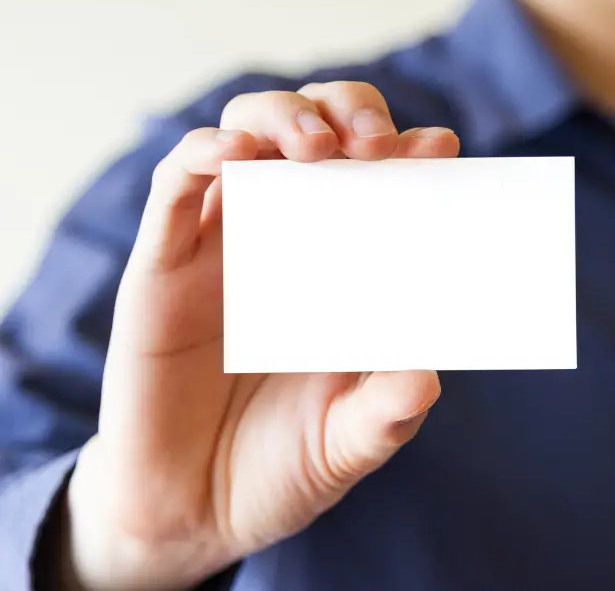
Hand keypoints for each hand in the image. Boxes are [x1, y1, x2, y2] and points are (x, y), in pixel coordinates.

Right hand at [62, 82, 459, 589]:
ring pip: (244, 136)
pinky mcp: (161, 266)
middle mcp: (283, 246)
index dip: (407, 156)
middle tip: (373, 142)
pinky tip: (235, 154)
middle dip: (345, 113)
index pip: (375, 187)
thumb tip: (428, 376)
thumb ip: (387, 413)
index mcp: (337, 275)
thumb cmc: (278, 469)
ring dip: (281, 118)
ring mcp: (221, 249)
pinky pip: (175, 187)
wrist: (192, 513)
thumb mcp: (346, 443)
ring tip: (316, 147)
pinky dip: (203, 154)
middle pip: (311, 134)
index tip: (441, 151)